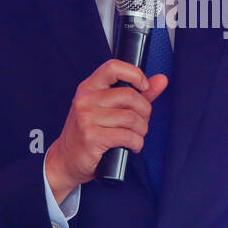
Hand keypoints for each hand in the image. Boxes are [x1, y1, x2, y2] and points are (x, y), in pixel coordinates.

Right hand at [45, 59, 168, 201]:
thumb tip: (161, 80)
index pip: (113, 67)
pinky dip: (136, 143)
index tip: (144, 86)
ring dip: (141, 130)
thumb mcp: (109, 109)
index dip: (134, 74)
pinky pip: (127, 136)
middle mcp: (85, 100)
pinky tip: (132, 146)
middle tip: (142, 122)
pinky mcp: (91, 137)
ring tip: (137, 136)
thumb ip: (137, 94)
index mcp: (89, 87)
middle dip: (144, 111)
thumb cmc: (89, 133)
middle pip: (129, 96)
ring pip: (131, 118)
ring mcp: (86, 118)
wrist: (66, 160)